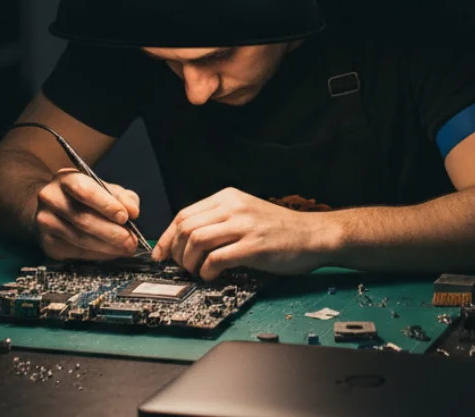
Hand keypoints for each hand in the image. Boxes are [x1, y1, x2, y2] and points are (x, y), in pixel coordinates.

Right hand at [33, 168, 141, 261]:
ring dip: (107, 247)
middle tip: (130, 240)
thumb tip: (132, 211)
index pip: (85, 191)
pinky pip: (76, 252)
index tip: (125, 217)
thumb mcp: (103, 187)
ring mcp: (46, 222)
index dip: (106, 205)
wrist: (51, 206)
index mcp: (66, 179)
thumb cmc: (83, 195)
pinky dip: (97, 254)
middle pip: (82, 219)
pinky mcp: (48, 243)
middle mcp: (51, 199)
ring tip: (125, 248)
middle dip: (111, 232)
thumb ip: (122, 196)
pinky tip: (110, 252)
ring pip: (80, 238)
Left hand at [152, 187, 337, 280]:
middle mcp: (234, 207)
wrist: (312, 235)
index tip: (161, 254)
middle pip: (187, 227)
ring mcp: (244, 225)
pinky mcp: (254, 246)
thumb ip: (219, 220)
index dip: (167, 237)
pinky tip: (212, 276)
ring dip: (189, 262)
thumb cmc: (279, 229)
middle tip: (179, 267)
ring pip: (197, 240)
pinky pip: (217, 258)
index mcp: (228, 197)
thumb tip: (185, 240)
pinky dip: (207, 271)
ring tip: (196, 272)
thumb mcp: (245, 213)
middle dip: (175, 251)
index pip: (185, 214)